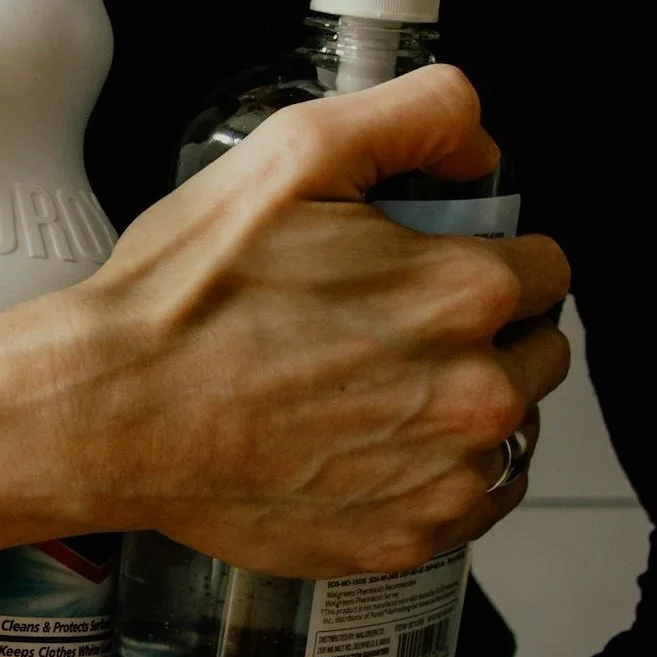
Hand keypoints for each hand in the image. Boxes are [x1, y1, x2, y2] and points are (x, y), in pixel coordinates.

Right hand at [0, 65, 568, 591]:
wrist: (111, 412)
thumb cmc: (187, 295)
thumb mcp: (295, 152)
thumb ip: (416, 114)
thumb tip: (480, 139)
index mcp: (465, 292)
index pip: (545, 266)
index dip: (481, 254)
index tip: (422, 266)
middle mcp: (477, 394)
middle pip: (537, 350)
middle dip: (482, 331)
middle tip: (384, 326)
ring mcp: (444, 478)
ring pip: (508, 430)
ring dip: (461, 404)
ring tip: (364, 388)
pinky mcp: (405, 541)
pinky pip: (468, 503)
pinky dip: (432, 476)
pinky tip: (363, 446)